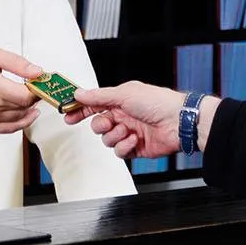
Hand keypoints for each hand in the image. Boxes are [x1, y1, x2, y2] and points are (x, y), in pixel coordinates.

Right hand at [0, 47, 44, 133]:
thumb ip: (17, 63)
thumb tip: (37, 72)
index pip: (27, 97)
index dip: (37, 90)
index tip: (39, 84)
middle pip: (24, 108)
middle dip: (33, 98)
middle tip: (35, 89)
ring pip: (18, 119)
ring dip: (27, 110)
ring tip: (30, 100)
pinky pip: (7, 129)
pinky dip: (19, 123)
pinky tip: (25, 116)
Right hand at [65, 81, 183, 158]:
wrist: (178, 122)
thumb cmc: (157, 102)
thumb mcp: (124, 94)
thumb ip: (99, 96)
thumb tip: (80, 93)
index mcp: (120, 100)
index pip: (93, 105)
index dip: (79, 110)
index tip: (67, 114)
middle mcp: (123, 116)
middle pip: (98, 125)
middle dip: (100, 126)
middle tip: (107, 123)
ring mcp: (128, 132)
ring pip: (107, 140)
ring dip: (115, 136)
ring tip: (127, 130)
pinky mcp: (135, 147)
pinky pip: (119, 151)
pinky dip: (125, 146)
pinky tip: (135, 139)